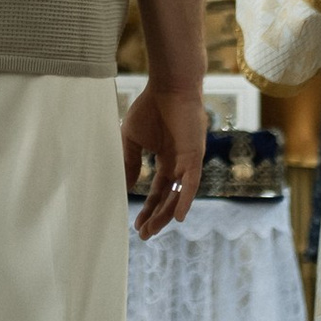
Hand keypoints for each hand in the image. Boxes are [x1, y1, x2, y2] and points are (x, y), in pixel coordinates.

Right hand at [123, 85, 203, 237]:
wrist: (169, 86)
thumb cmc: (151, 107)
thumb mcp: (132, 140)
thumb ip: (130, 163)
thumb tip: (125, 188)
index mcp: (166, 159)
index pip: (159, 190)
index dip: (149, 208)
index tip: (137, 224)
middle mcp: (179, 164)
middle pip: (169, 198)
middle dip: (157, 217)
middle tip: (144, 235)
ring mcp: (188, 162)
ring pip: (178, 196)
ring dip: (166, 214)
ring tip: (152, 230)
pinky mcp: (195, 157)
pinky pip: (191, 183)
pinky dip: (184, 200)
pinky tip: (178, 217)